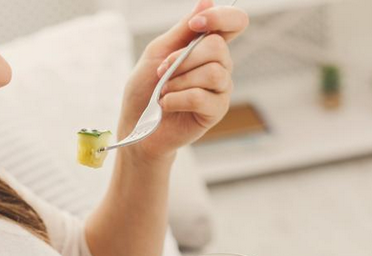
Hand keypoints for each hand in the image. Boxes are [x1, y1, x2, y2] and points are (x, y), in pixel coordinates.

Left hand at [117, 0, 249, 161]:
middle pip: (217, 46)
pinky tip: (166, 105)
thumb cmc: (146, 89)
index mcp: (207, 46)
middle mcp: (219, 64)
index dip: (220, 17)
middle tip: (162, 72)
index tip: (195, 25)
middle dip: (183, 58)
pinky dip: (177, 98)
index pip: (234, 22)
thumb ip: (182, 30)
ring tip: (163, 91)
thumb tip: (207, 0)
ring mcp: (220, 89)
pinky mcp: (216, 111)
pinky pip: (202, 97)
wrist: (137, 126)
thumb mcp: (158, 52)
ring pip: (213, 72)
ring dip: (179, 80)